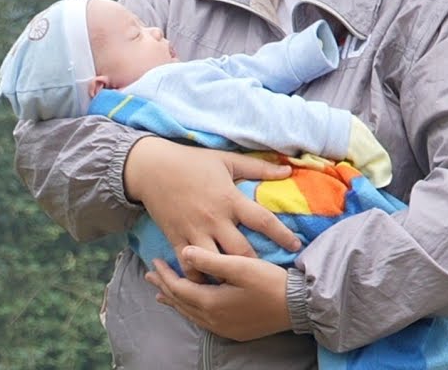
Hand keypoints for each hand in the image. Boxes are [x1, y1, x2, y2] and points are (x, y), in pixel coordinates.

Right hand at [124, 137, 299, 280]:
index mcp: (230, 199)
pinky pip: (189, 265)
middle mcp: (214, 219)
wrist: (151, 168)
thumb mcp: (226, 160)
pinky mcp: (176, 238)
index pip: (263, 220)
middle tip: (268, 276)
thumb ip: (258, 167)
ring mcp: (194, 231)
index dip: (282, 235)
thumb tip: (287, 171)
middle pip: (241, 252)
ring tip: (239, 288)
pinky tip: (208, 285)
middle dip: (257, 267)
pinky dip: (199, 276)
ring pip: (215, 264)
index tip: (296, 246)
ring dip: (227, 277)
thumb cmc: (190, 162)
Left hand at [146, 247, 291, 341]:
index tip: (154, 260)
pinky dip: (190, 310)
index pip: (178, 289)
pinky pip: (203, 320)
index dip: (164, 274)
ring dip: (175, 300)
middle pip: (181, 302)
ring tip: (162, 292)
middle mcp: (214, 320)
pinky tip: (191, 306)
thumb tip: (184, 252)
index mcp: (211, 303)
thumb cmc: (270, 282)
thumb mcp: (240, 265)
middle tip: (150, 275)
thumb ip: (210, 259)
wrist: (299, 306)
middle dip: (164, 287)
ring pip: (191, 314)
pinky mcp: (235, 331)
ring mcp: (224, 328)